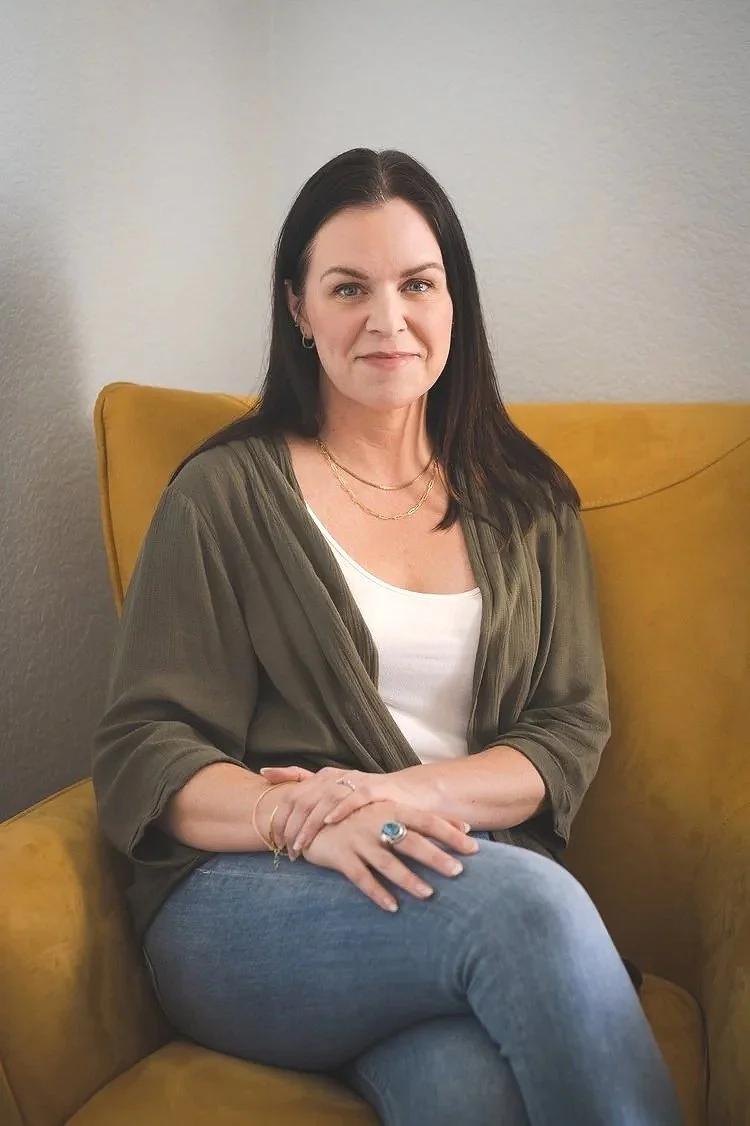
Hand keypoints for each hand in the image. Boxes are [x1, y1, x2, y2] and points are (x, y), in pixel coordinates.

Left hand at [259, 765, 447, 858]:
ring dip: (309, 825)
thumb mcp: (340, 800)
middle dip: (290, 824)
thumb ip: (317, 802)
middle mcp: (338, 776)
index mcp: (327, 777)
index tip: (263, 800)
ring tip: (299, 845)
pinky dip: (339, 809)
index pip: (296, 781)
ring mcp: (356, 780)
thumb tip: (288, 815)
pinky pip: (353, 797)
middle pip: (304, 796)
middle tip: (282, 847)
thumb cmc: (372, 803)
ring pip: (323, 800)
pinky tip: (328, 822)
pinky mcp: (375, 788)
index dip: (279, 788)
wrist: (411, 796)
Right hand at [300, 800, 479, 911]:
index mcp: (392, 809)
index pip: (427, 821)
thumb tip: (466, 826)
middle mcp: (376, 822)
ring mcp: (357, 839)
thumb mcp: (391, 810)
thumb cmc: (361, 816)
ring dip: (408, 879)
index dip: (450, 833)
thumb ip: (427, 819)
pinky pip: (360, 877)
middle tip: (458, 872)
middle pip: (410, 841)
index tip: (473, 847)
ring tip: (428, 894)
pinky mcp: (340, 855)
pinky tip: (392, 907)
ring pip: (387, 862)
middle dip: (435, 856)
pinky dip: (377, 892)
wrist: (312, 816)